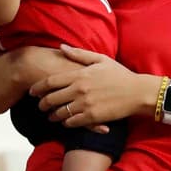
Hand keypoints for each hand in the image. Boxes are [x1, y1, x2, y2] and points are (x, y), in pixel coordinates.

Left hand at [30, 46, 154, 127]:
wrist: (137, 92)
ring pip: (60, 113)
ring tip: (51, 116)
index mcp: (80, 75)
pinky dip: (66, 123)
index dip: (38, 88)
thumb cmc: (120, 75)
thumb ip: (79, 54)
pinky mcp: (92, 117)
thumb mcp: (101, 59)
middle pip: (51, 99)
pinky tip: (66, 121)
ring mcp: (85, 104)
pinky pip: (72, 122)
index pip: (51, 82)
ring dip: (53, 115)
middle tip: (39, 106)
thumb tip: (61, 47)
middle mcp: (79, 90)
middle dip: (42, 104)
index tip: (32, 91)